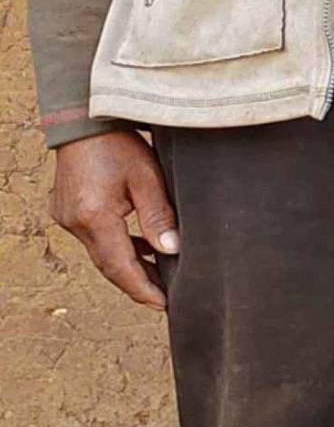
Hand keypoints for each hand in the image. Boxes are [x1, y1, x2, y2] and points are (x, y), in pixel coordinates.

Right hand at [50, 130, 177, 308]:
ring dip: (128, 265)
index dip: (143, 288)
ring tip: (159, 276)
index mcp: (95, 217)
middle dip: (137, 282)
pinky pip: (95, 238)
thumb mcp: (147, 177)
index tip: (164, 305)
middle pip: (109, 265)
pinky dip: (118, 246)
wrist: (84, 121)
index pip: (120, 266)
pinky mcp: (68, 210)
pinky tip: (141, 248)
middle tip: (164, 299)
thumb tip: (172, 250)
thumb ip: (159, 215)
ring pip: (102, 252)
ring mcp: (67, 218)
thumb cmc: (119, 143)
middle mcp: (75, 223)